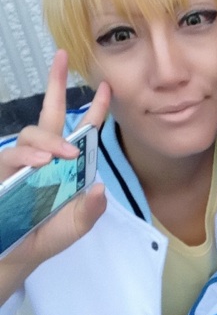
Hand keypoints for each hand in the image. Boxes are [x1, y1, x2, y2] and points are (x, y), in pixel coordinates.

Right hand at [0, 50, 110, 302]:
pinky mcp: (2, 171)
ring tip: (59, 156)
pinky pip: (10, 156)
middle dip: (55, 84)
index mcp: (68, 163)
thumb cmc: (47, 235)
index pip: (83, 131)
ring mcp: (22, 162)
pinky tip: (38, 162)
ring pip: (32, 133)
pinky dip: (25, 157)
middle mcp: (45, 155)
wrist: (16, 255)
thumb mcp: (76, 226)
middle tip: (60, 58)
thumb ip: (89, 211)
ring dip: (48, 140)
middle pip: (50, 113)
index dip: (96, 109)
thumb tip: (99, 188)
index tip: (107, 86)